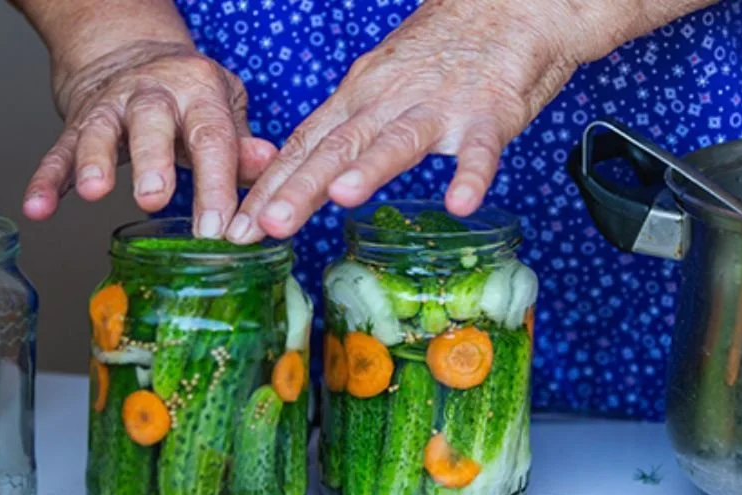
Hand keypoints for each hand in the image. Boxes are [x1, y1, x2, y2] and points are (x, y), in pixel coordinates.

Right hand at [23, 40, 276, 237]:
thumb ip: (242, 144)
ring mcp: (111, 106)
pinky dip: (47, 179)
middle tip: (155, 198)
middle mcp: (154, 94)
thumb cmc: (188, 96)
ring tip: (95, 192)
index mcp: (199, 92)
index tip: (217, 227)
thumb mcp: (224, 109)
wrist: (131, 53)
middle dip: (153, 161)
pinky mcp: (77, 123)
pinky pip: (59, 150)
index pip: (211, 138)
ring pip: (100, 131)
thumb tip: (268, 167)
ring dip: (95, 162)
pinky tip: (38, 207)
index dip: (215, 184)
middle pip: (152, 123)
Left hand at [226, 0, 711, 242]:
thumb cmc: (439, 56)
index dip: (269, 186)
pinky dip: (470, 174)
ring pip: (397, 141)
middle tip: (265, 226)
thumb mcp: (379, 88)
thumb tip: (313, 178)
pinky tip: (459, 203)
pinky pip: (480, 149)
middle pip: (335, 147)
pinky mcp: (490, 113)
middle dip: (297, 189)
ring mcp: (439, 106)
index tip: (238, 225)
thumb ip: (350, 131)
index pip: (304, 146)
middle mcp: (388, 100)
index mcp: (358, 97)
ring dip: (369, 168)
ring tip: (342, 197)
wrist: (503, 7)